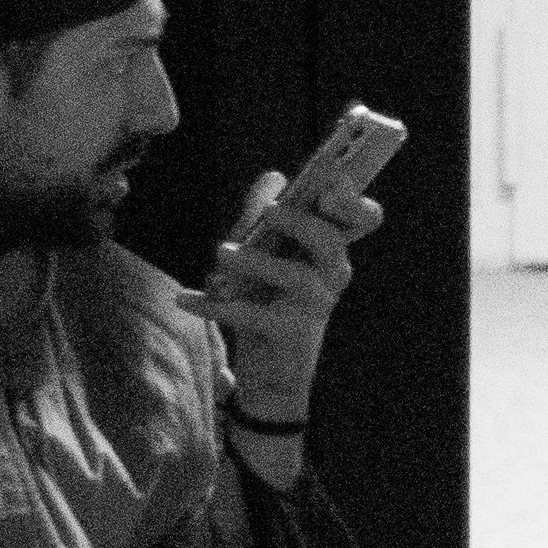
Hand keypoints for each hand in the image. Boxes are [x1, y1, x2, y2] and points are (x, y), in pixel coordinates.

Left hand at [189, 167, 379, 442]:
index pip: (365, 219)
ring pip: (293, 276)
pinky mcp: (289, 334)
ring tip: (220, 254)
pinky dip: (211, 304)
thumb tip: (274, 176)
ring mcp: (315, 306)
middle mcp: (332, 275)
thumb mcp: (266, 254)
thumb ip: (266, 212)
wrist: (271, 372)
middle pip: (330, 240)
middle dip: (300, 222)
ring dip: (254, 261)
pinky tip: (182, 298)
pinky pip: (249, 313)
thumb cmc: (269, 302)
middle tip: (268, 212)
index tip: (331, 185)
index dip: (354, 201)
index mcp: (331, 249)